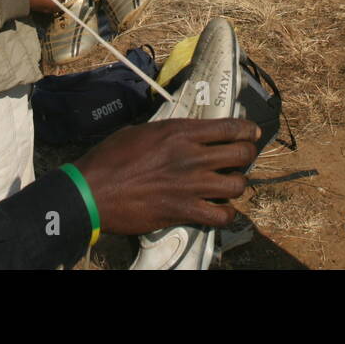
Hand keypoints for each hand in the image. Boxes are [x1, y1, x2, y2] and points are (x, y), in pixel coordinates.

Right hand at [74, 118, 259, 234]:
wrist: (92, 191)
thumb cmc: (110, 159)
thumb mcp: (142, 132)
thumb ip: (169, 132)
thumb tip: (186, 134)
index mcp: (180, 132)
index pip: (230, 127)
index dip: (247, 130)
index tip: (252, 133)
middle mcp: (191, 156)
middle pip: (241, 154)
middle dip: (247, 156)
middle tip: (242, 159)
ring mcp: (190, 184)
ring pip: (237, 185)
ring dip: (237, 186)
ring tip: (229, 186)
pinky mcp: (184, 210)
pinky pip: (221, 215)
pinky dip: (225, 214)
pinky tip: (219, 210)